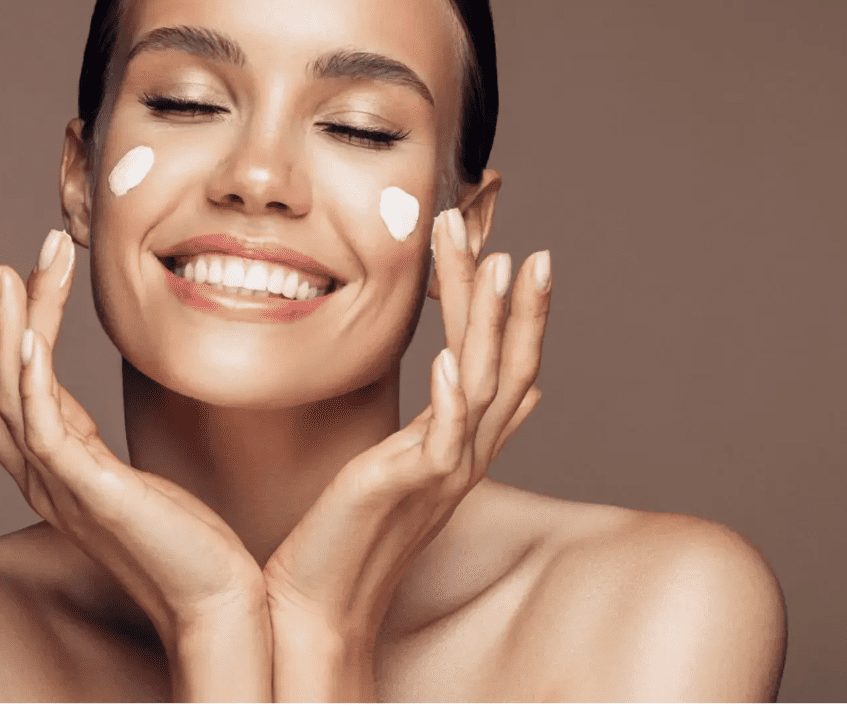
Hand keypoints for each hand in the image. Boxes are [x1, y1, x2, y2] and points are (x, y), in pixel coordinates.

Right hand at [0, 230, 266, 656]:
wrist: (215, 598)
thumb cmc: (182, 541)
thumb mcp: (126, 479)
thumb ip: (95, 448)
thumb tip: (88, 410)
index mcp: (53, 473)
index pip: (0, 399)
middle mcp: (45, 481)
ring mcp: (64, 490)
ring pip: (9, 401)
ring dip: (8, 333)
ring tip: (6, 277)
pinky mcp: (96, 497)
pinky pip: (47, 436)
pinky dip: (32, 385)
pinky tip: (31, 343)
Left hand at [262, 208, 550, 700]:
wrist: (322, 600)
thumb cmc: (351, 527)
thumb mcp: (404, 462)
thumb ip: (442, 421)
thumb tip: (470, 379)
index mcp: (464, 443)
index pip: (509, 369)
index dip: (523, 316)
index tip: (521, 257)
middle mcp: (466, 454)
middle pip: (509, 366)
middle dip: (519, 304)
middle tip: (523, 247)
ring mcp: (445, 472)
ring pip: (483, 384)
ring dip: (489, 323)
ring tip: (495, 266)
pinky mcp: (411, 488)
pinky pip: (443, 438)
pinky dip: (451, 397)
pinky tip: (449, 359)